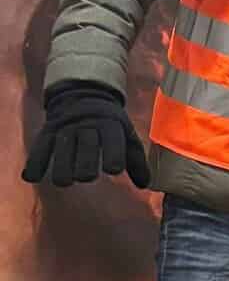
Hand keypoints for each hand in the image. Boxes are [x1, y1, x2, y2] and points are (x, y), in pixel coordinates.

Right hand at [22, 81, 149, 187]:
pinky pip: (40, 146)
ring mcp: (66, 127)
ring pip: (62, 145)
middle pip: (86, 143)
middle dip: (85, 160)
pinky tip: (30, 177)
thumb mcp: (126, 135)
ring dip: (61, 164)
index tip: (114, 170)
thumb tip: (145, 185)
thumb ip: (136, 160)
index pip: (112, 138)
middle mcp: (88, 124)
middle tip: (85, 177)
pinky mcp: (49, 131)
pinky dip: (35, 161)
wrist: (83, 95)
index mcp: (110, 124)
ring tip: (62, 182)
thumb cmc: (110, 124)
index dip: (114, 153)